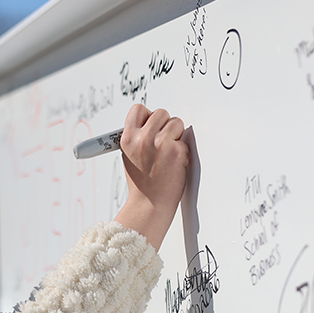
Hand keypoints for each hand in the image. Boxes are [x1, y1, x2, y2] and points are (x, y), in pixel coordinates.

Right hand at [113, 105, 189, 249]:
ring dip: (176, 135)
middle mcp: (143, 139)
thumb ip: (137, 136)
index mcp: (128, 139)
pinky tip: (175, 164)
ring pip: (176, 122)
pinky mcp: (178, 152)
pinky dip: (183, 150)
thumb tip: (150, 121)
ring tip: (169, 153)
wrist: (150, 203)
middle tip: (163, 141)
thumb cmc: (141, 182)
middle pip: (161, 113)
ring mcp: (161, 144)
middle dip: (165, 125)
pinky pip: (185, 140)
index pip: (138, 109)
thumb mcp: (129, 155)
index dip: (147, 116)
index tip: (151, 125)